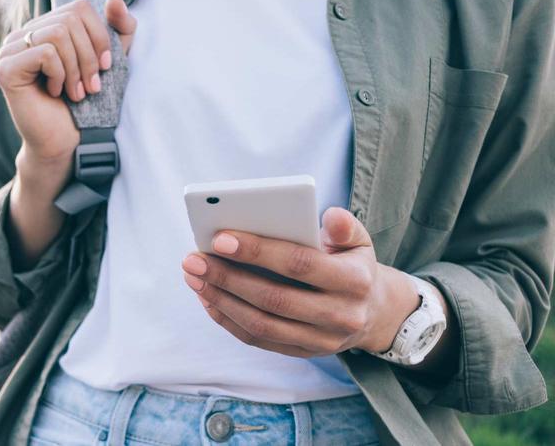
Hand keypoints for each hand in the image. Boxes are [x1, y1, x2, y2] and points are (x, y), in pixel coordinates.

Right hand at [0, 0, 136, 163]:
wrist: (67, 143)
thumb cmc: (88, 104)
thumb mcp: (111, 62)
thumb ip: (119, 30)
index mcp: (45, 28)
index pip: (79, 7)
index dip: (99, 35)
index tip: (105, 67)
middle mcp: (24, 34)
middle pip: (69, 19)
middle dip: (89, 55)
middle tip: (92, 86)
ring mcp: (10, 49)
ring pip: (58, 34)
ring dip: (76, 68)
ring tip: (77, 93)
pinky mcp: (6, 68)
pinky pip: (45, 53)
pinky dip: (60, 74)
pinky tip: (56, 92)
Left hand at [181, 207, 420, 357]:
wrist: (375, 311)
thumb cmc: (352, 264)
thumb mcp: (359, 241)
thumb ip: (345, 226)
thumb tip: (330, 214)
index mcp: (354, 280)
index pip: (299, 264)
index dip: (258, 252)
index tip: (220, 238)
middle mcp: (341, 315)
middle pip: (274, 298)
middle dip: (228, 277)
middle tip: (193, 259)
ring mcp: (322, 340)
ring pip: (262, 324)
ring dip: (221, 300)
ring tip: (194, 276)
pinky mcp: (304, 353)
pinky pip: (259, 340)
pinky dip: (228, 319)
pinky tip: (207, 297)